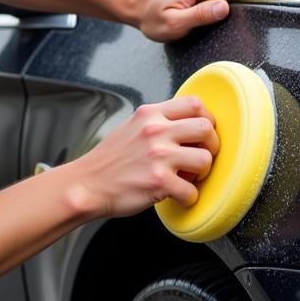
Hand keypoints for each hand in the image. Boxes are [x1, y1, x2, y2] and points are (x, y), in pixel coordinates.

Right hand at [70, 95, 219, 217]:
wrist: (87, 184)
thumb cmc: (110, 160)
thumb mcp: (132, 126)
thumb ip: (158, 122)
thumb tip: (186, 125)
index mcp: (150, 114)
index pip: (194, 103)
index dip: (207, 118)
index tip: (205, 131)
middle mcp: (156, 131)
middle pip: (206, 128)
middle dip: (211, 144)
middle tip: (203, 155)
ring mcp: (158, 156)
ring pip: (204, 159)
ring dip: (202, 172)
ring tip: (190, 178)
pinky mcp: (159, 182)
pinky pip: (191, 191)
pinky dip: (188, 197)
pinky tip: (178, 196)